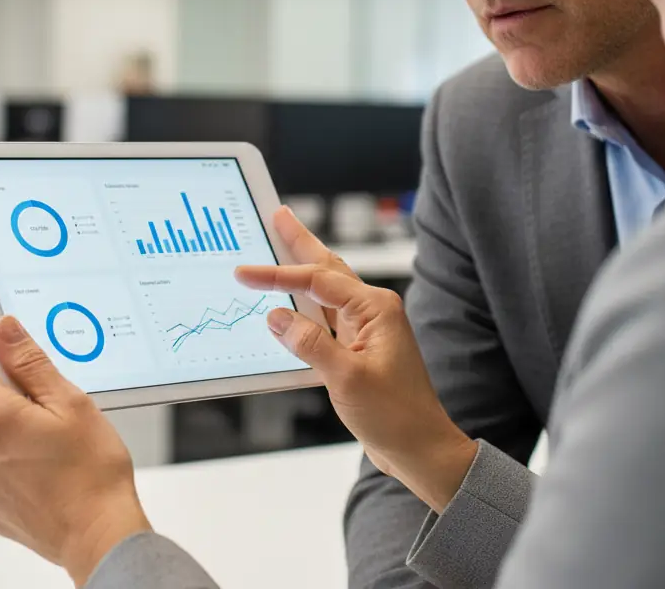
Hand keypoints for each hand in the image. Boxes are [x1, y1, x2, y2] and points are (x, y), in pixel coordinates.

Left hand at [0, 317, 151, 586]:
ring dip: (11, 424)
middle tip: (50, 401)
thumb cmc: (92, 471)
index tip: (5, 348)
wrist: (98, 534)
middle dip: (7, 389)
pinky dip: (13, 456)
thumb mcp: (71, 402)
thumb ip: (31, 363)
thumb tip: (5, 331)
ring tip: (53, 439)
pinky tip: (47, 465)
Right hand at [235, 208, 477, 512]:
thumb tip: (277, 316)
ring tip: (283, 240)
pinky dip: (304, 305)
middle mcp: (373, 310)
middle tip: (279, 214)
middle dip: (301, 242)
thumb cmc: (395, 415)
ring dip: (302, 268)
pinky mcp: (359, 348)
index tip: (245, 272)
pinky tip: (290, 299)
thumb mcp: (347, 379)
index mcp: (376, 308)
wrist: (420, 449)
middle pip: (328, 268)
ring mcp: (367, 328)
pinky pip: (325, 317)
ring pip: (326, 290)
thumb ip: (309, 343)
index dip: (277, 274)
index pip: (318, 281)